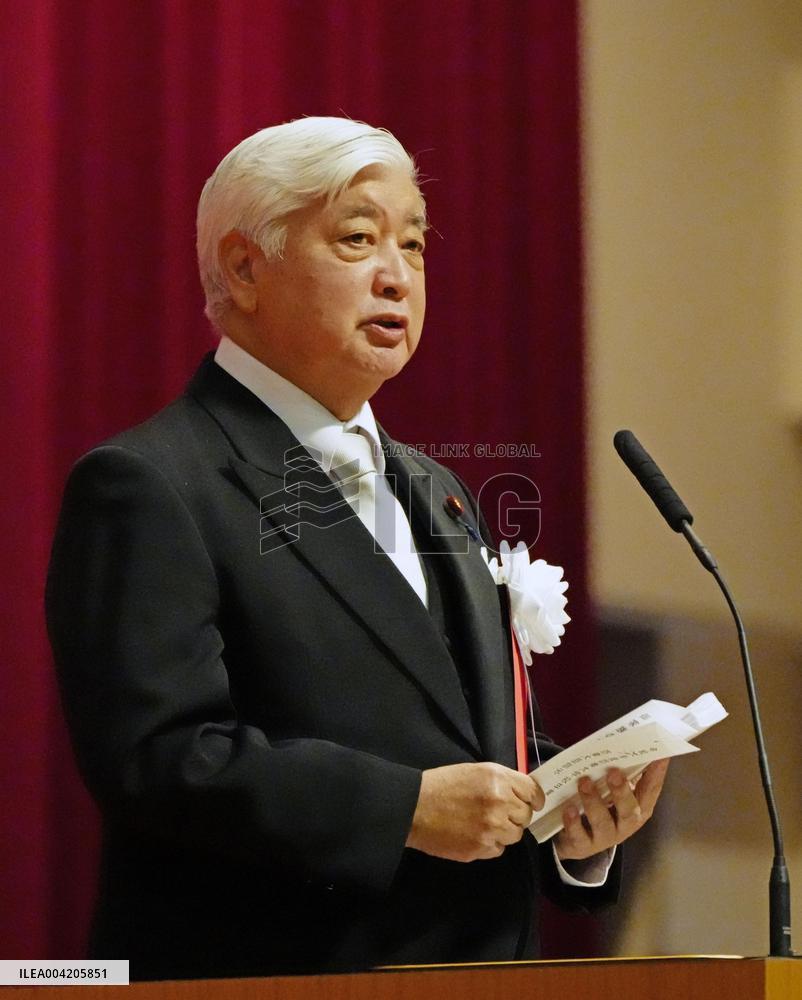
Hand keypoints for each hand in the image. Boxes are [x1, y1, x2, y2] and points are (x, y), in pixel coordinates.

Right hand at [406, 762, 544, 861]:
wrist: (415, 807)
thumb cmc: (443, 784)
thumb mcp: (476, 771)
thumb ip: (503, 781)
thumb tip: (524, 795)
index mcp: (498, 779)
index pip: (533, 792)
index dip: (533, 798)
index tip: (531, 802)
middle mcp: (499, 803)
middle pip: (526, 815)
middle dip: (515, 814)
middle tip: (498, 812)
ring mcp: (491, 828)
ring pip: (515, 835)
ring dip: (504, 830)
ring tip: (485, 823)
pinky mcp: (481, 849)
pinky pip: (499, 849)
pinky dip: (491, 843)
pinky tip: (474, 834)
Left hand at [554, 758, 669, 860]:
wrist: (576, 840)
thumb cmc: (601, 806)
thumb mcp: (612, 790)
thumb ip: (619, 772)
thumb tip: (623, 742)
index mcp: (638, 808)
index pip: (651, 790)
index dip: (657, 774)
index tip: (660, 755)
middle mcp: (625, 825)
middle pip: (629, 811)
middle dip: (622, 792)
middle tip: (613, 772)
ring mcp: (605, 838)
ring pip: (602, 822)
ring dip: (593, 801)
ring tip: (584, 782)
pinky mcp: (582, 845)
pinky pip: (579, 835)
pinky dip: (573, 822)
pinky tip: (569, 809)